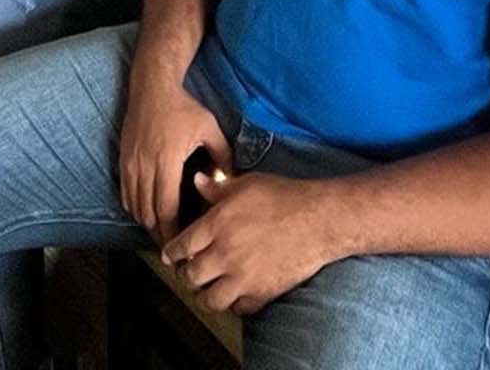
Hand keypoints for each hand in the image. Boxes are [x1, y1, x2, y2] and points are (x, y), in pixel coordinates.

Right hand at [119, 83, 231, 245]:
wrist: (151, 87)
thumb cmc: (183, 107)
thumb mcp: (209, 127)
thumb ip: (221, 156)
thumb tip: (227, 181)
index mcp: (166, 162)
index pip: (167, 208)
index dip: (173, 232)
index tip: (182, 247)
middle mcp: (145, 166)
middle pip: (149, 214)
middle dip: (161, 235)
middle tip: (174, 251)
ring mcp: (130, 164)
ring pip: (135, 206)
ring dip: (148, 223)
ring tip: (162, 236)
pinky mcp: (123, 160)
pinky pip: (126, 194)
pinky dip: (135, 208)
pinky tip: (146, 214)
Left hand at [162, 172, 338, 314]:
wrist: (318, 219)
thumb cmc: (284, 197)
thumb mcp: (246, 184)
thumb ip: (216, 188)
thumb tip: (196, 181)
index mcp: (216, 225)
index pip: (181, 246)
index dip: (172, 253)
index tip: (170, 257)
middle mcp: (225, 254)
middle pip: (190, 276)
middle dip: (186, 274)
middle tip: (189, 271)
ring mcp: (243, 277)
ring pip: (210, 300)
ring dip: (206, 294)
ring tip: (209, 287)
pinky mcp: (262, 293)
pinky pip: (239, 309)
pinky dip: (235, 304)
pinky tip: (237, 294)